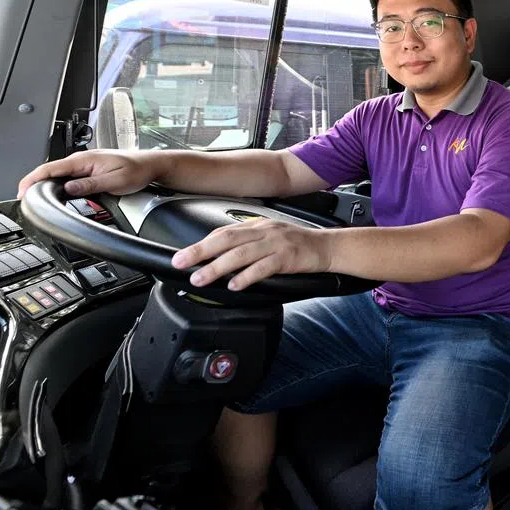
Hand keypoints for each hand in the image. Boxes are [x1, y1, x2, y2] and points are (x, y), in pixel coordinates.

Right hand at [17, 150, 161, 199]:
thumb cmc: (137, 170)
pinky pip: (68, 176)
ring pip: (58, 174)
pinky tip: (55, 192)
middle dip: (35, 183)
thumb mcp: (114, 182)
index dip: (33, 179)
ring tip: (35, 198)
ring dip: (46, 184)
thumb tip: (68, 188)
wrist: (151, 165)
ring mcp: (85, 164)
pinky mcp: (89, 169)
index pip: (51, 168)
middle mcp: (82, 159)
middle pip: (50, 171)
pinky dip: (58, 184)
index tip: (22, 191)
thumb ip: (90, 185)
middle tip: (26, 200)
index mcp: (85, 159)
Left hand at [172, 218, 334, 290]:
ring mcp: (276, 243)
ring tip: (201, 277)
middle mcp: (264, 231)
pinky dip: (247, 276)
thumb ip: (248, 242)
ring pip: (241, 254)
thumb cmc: (298, 245)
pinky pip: (264, 267)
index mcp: (258, 225)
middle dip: (201, 251)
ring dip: (218, 266)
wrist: (327, 247)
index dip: (201, 243)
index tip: (183, 255)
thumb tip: (221, 255)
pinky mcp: (288, 257)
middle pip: (227, 240)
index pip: (223, 232)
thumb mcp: (270, 236)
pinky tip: (235, 285)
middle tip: (181, 262)